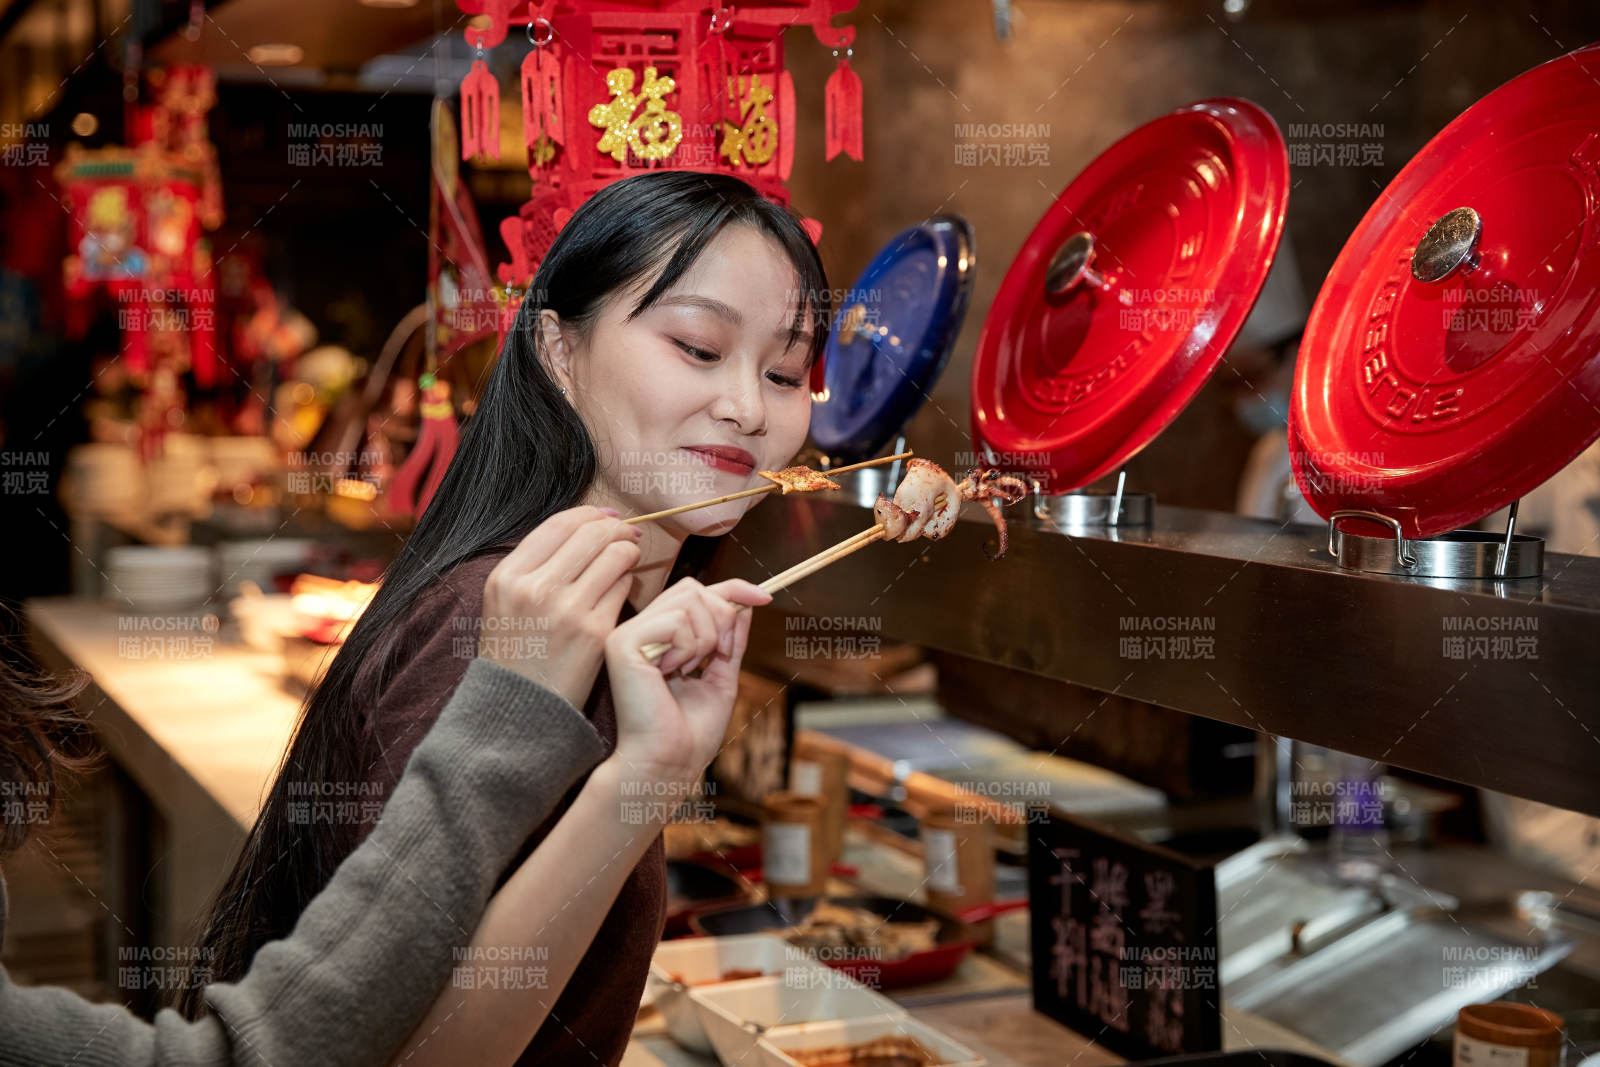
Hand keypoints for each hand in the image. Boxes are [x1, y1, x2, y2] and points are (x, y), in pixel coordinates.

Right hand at [479, 505, 640, 708]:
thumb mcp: (505, 602)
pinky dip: (627, 580)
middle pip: (591, 532)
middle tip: (627, 534)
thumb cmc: (517, 653)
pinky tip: (623, 587)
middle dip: (616, 528)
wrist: (520, 709)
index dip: (590, 513)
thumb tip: (585, 524)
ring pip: (614, 554)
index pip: (559, 523)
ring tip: (628, 557)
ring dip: (627, 550)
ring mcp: (566, 610)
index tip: (606, 517)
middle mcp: (534, 588)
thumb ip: (536, 564)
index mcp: (507, 576)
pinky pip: (623, 587)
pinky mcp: (595, 632)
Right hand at [602, 577, 770, 799]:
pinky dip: (688, 648)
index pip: (695, 592)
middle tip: (717, 656)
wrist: (669, 763)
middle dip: (722, 618)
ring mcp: (629, 635)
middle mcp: (641, 631)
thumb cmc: (690, 733)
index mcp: (660, 638)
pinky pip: (674, 621)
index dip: (732, 589)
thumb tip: (746, 604)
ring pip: (688, 600)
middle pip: (693, 589)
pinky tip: (672, 674)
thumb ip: (730, 641)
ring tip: (690, 671)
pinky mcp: (622, 643)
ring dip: (706, 638)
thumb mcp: (721, 678)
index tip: (765, 597)